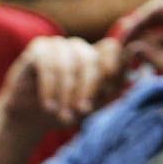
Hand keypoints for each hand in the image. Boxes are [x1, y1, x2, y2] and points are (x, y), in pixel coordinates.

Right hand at [0, 36, 129, 131]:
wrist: (28, 119)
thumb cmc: (64, 111)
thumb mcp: (91, 104)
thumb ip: (112, 85)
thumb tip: (133, 59)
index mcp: (95, 57)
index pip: (111, 49)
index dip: (113, 63)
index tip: (109, 86)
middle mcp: (78, 47)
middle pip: (89, 60)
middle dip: (86, 89)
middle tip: (81, 112)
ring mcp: (57, 45)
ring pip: (68, 65)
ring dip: (65, 94)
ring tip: (60, 115)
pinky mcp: (37, 48)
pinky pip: (47, 66)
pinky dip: (49, 89)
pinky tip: (47, 106)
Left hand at [114, 0, 162, 79]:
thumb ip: (150, 52)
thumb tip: (131, 49)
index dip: (151, 30)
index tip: (134, 43)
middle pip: (161, 13)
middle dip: (141, 26)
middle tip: (124, 39)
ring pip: (155, 11)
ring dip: (138, 25)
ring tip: (122, 40)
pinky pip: (151, 11)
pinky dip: (138, 23)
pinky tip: (127, 36)